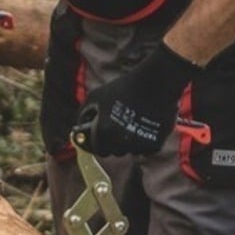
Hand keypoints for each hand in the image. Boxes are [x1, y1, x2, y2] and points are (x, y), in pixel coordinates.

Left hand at [74, 43, 202, 155]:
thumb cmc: (124, 87)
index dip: (100, 142)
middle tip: (120, 126)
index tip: (103, 136)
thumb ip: (83, 115)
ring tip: (134, 122)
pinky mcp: (154, 145)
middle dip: (115, 142)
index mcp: (104, 131)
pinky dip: (145, 141)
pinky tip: (145, 125)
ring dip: (130, 142)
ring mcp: (138, 144)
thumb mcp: (96, 97)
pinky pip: (145, 149)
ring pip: (131, 151)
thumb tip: (79, 129)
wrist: (155, 82)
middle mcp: (121, 141)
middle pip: (115, 152)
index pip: (99, 150)